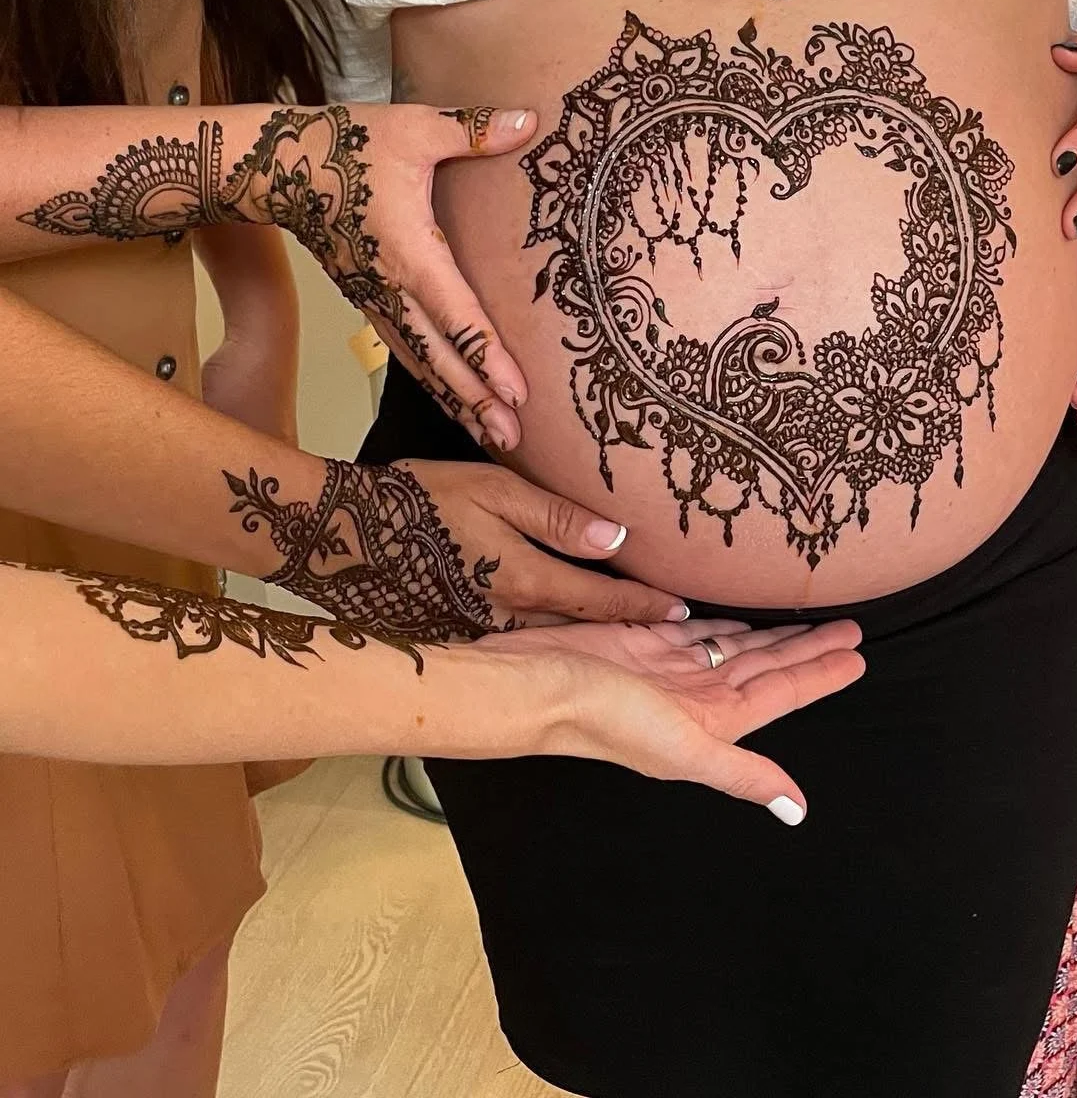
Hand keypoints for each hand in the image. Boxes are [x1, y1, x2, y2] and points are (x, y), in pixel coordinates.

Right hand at [214, 104, 537, 450]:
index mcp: (410, 254)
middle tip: (513, 438)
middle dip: (477, 400)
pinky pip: (405, 351)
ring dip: (456, 400)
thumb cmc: (346, 145)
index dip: (488, 357)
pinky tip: (454, 403)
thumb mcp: (415, 128)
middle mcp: (391, 288)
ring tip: (493, 436)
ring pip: (421, 363)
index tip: (517, 392)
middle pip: (440, 357)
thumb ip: (474, 131)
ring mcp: (375, 301)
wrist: (275, 165)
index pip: (456, 316)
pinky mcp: (367, 302)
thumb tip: (529, 120)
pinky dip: (432, 381)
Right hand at [399, 459, 689, 625]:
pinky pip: (515, 638)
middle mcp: (508, 618)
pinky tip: (557, 628)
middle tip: (670, 629)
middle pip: (582, 627)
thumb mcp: (496, 490)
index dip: (646, 605)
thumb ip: (558, 517)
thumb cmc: (421, 500)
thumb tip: (617, 539)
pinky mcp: (455, 636)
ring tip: (626, 630)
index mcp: (525, 581)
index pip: (603, 600)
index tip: (683, 610)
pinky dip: (545, 636)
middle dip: (626, 629)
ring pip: (549, 636)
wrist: (341, 532)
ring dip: (588, 635)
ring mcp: (479, 633)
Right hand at [475, 616, 865, 818]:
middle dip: (807, 648)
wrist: (535, 685)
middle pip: (767, 667)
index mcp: (714, 721)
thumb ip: (742, 774)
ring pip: (735, 646)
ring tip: (805, 618)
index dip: (820, 675)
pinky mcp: (643, 639)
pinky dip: (719, 621)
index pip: (783, 693)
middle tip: (850, 625)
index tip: (859, 656)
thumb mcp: (685, 749)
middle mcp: (698, 695)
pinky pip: (693, 628)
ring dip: (771, 634)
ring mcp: (671, 668)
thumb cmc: (606, 718)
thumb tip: (797, 811)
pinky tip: (739, 614)